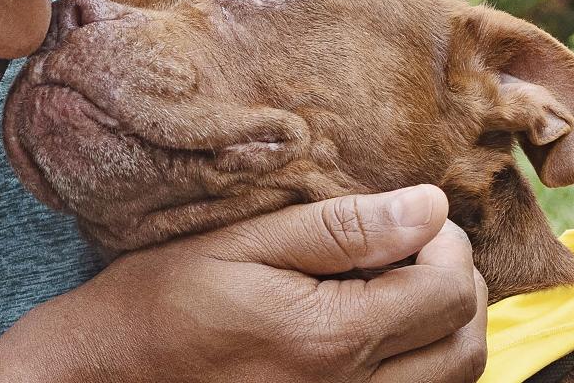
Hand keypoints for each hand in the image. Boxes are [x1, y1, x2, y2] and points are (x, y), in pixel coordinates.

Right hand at [0, 185, 487, 381]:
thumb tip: (428, 207)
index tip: (414, 217)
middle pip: (466, 344)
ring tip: (406, 287)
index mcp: (332, 337)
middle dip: (461, 286)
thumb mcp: (241, 242)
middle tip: (420, 250)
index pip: (448, 288)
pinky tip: (384, 331)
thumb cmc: (160, 302)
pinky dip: (422, 365)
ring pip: (451, 381)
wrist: (107, 375)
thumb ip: (340, 228)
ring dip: (448, 330)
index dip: (447, 241)